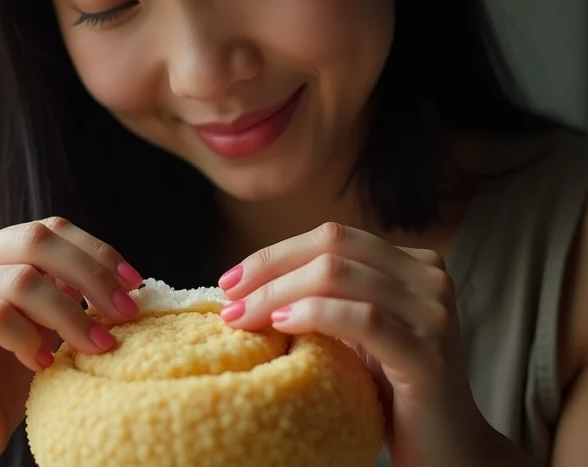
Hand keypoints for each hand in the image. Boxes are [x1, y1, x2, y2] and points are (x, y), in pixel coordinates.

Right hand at [0, 217, 143, 464]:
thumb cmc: (16, 366)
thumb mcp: (51, 316)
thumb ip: (71, 285)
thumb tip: (124, 277)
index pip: (51, 228)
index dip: (97, 251)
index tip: (135, 283)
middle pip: (36, 242)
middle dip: (90, 275)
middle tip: (125, 312)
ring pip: (20, 281)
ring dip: (70, 314)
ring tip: (98, 345)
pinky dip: (30, 339)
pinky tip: (46, 364)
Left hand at [217, 222, 498, 466]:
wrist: (451, 452)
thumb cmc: (392, 388)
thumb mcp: (359, 327)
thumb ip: (327, 293)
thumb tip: (249, 280)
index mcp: (413, 263)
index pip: (332, 236)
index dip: (276, 252)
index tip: (232, 279)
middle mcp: (430, 278)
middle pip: (332, 246)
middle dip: (271, 269)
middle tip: (229, 298)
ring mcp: (433, 313)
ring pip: (339, 275)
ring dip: (278, 293)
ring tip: (242, 317)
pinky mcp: (430, 354)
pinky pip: (362, 319)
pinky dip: (314, 314)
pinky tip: (281, 325)